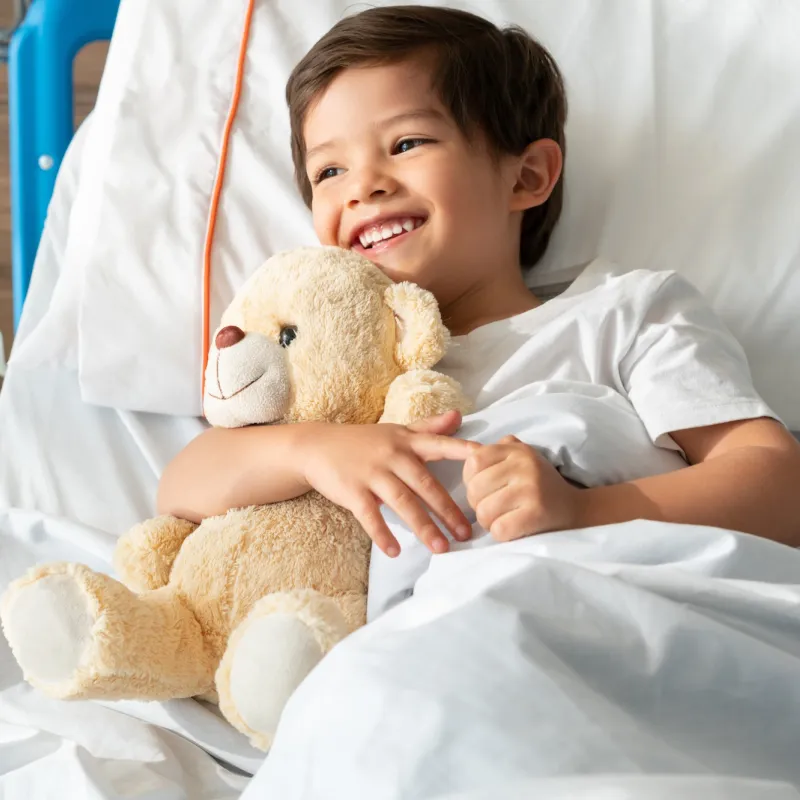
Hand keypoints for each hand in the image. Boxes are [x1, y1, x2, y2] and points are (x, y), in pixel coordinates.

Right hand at [298, 410, 476, 557]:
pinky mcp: (352, 491)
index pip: (440, 445)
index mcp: (407, 442)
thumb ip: (429, 427)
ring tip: (441, 549)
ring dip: (423, 527)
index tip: (486, 463)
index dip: (463, 452)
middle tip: (467, 534)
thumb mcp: (397, 430)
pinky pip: (370, 516)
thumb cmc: (363, 441)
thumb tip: (459, 416)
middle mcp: (392, 456)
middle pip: (425, 484)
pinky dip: (382, 534)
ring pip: (402, 502)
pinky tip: (395, 551)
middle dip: (448, 510)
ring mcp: (371, 474)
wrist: (317, 446)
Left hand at [463, 435, 583, 540]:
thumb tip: (465, 450)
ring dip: (489, 522)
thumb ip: (497, 451)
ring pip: (484, 512)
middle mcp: (524, 465)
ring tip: (503, 518)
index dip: (471, 480)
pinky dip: (501, 534)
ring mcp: (531, 488)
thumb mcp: (521, 458)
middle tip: (494, 508)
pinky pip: (499, 529)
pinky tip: (513, 529)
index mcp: (517, 450)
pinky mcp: (537, 513)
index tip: (485, 489)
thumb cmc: (539, 485)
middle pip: (474, 489)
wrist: (576, 509)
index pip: (473, 461)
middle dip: (478, 505)